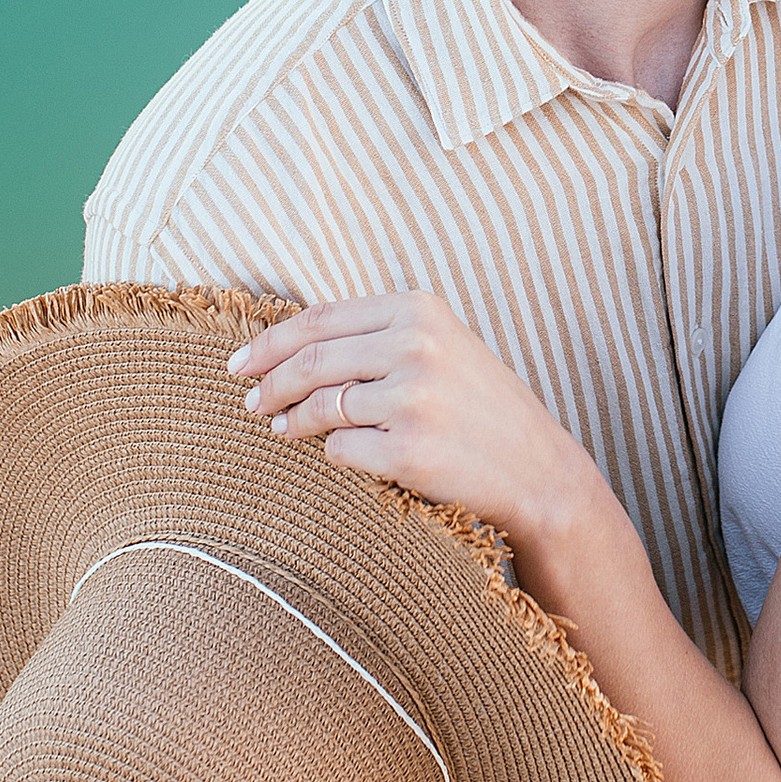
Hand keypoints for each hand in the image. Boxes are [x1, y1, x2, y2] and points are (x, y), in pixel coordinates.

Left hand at [225, 294, 595, 550]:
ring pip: (320, 405)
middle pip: (311, 359)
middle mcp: (416, 346)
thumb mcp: (443, 348)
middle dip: (269, 383)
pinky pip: (342, 450)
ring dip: (290, 421)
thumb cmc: (482, 409)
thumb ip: (379, 336)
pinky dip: (335, 455)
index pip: (320, 318)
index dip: (271, 342)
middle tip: (249, 402)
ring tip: (282, 430)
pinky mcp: (408, 449)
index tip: (242, 362)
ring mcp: (412, 398)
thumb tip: (289, 346)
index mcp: (421, 311)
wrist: (538, 470)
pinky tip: (347, 455)